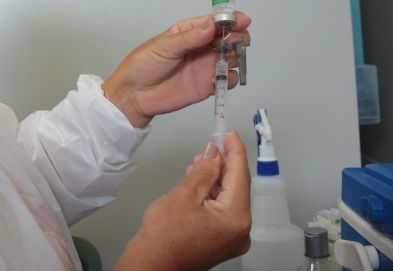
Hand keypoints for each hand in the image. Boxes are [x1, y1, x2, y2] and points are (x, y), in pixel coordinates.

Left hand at [102, 12, 250, 126]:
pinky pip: (226, 80)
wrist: (134, 95)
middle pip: (228, 38)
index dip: (230, 19)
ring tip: (227, 60)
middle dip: (237, 37)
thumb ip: (189, 38)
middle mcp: (200, 47)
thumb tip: (211, 24)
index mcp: (189, 32)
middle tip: (236, 41)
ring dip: (236, 57)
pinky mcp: (207, 85)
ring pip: (232, 58)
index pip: (214, 22)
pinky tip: (219, 78)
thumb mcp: (163, 47)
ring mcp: (205, 66)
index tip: (242, 20)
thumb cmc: (142, 66)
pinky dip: (229, 79)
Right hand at [114, 132, 250, 270]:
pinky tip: (200, 184)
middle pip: (236, 188)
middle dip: (222, 166)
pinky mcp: (222, 241)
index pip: (240, 176)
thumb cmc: (164, 237)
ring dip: (215, 180)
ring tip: (199, 164)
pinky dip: (212, 196)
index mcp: (236, 218)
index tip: (231, 135)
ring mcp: (232, 239)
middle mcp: (240, 231)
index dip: (235, 152)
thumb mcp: (184, 194)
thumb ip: (205, 171)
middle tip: (211, 146)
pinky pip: (222, 211)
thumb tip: (214, 155)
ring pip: (228, 199)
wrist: (152, 263)